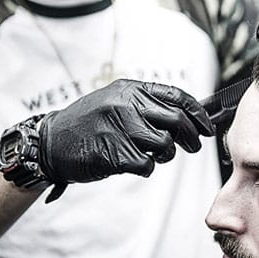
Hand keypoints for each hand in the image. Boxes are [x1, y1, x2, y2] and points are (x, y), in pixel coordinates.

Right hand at [37, 79, 214, 182]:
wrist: (51, 142)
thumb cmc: (88, 124)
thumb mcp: (115, 102)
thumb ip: (147, 106)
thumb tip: (188, 117)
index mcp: (130, 89)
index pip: (176, 96)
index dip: (197, 113)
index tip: (208, 126)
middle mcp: (127, 104)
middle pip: (176, 121)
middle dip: (191, 137)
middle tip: (193, 147)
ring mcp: (120, 128)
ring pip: (165, 144)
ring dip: (165, 154)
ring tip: (154, 155)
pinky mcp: (114, 153)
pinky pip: (147, 164)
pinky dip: (146, 168)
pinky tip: (134, 164)